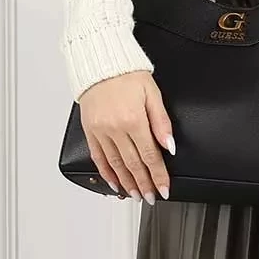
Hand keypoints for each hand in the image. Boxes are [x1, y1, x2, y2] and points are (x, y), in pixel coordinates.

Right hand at [77, 69, 173, 203]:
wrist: (100, 61)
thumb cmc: (127, 73)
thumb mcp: (152, 92)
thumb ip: (161, 121)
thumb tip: (169, 145)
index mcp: (133, 119)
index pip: (149, 155)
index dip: (158, 175)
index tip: (164, 188)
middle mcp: (115, 128)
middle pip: (132, 163)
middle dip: (143, 183)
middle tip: (150, 197)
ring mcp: (100, 131)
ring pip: (115, 164)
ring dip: (126, 182)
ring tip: (135, 194)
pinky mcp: (90, 130)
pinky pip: (98, 157)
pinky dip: (106, 172)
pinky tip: (114, 182)